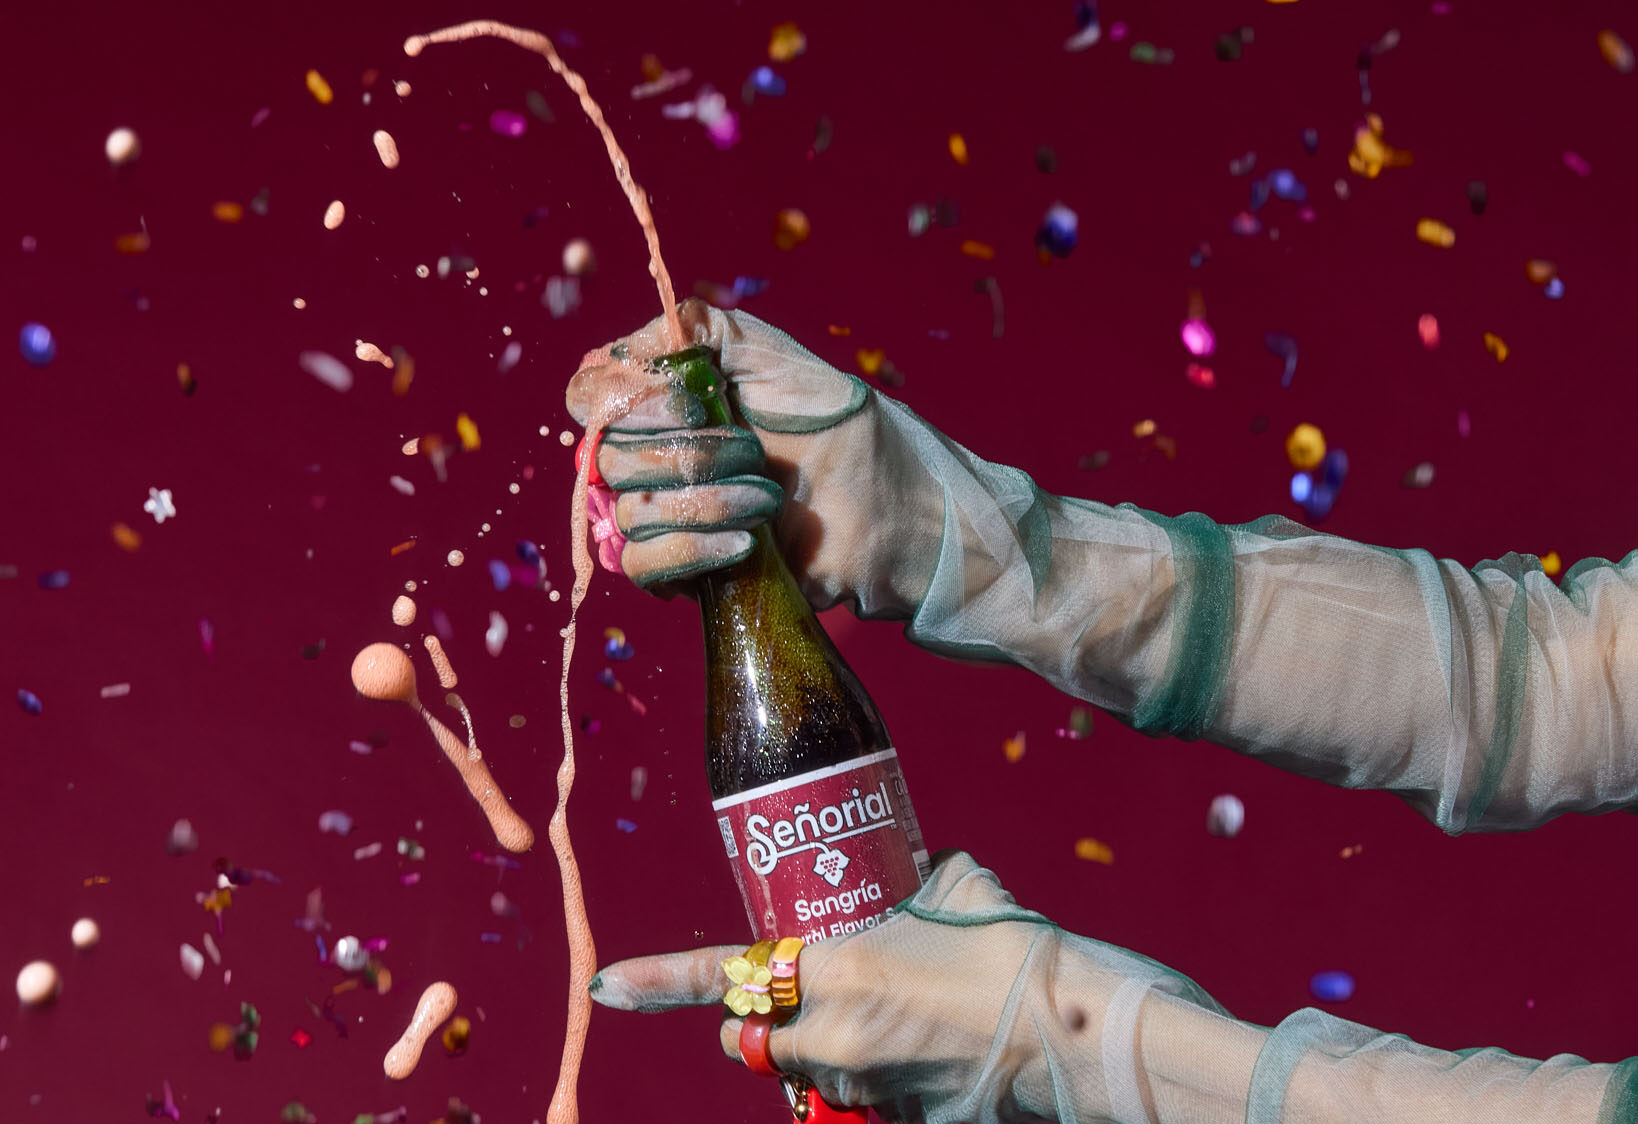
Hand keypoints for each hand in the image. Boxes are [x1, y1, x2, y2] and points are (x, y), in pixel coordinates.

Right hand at [565, 299, 942, 617]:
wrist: (882, 503)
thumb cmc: (832, 423)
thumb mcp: (767, 353)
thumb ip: (696, 328)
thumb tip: (626, 351)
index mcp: (661, 402)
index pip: (589, 395)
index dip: (625, 398)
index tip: (694, 402)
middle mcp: (650, 456)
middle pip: (606, 457)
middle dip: (689, 453)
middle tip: (753, 451)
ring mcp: (664, 516)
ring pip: (631, 511)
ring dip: (707, 501)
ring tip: (767, 498)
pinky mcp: (682, 570)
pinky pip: (643, 564)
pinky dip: (692, 548)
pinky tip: (746, 543)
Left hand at [588, 851, 1229, 1122]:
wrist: (1081, 1032)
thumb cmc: (1016, 950)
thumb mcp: (957, 888)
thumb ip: (917, 883)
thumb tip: (914, 869)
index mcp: (838, 971)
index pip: (725, 978)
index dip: (658, 982)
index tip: (607, 983)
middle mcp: (835, 1036)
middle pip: (755, 1041)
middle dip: (767, 1021)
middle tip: (815, 991)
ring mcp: (866, 1086)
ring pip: (806, 1073)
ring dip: (824, 1048)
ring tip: (894, 1016)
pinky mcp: (901, 1120)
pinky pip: (862, 1097)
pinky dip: (875, 1075)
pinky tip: (929, 1047)